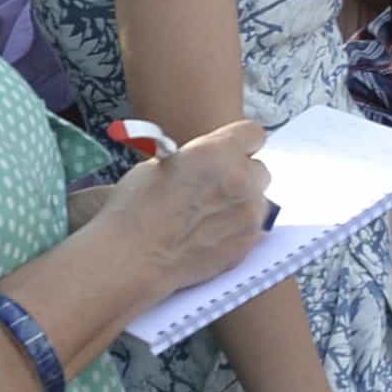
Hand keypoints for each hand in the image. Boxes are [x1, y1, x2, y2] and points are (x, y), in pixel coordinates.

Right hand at [85, 119, 273, 296]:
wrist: (132, 257)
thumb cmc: (135, 209)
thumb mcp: (160, 164)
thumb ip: (197, 158)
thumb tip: (208, 160)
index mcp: (216, 153)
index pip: (253, 133)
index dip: (241, 142)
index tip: (233, 150)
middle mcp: (240, 179)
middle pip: (259, 169)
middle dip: (241, 174)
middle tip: (216, 187)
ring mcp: (249, 212)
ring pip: (258, 199)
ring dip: (241, 202)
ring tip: (209, 215)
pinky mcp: (249, 241)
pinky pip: (254, 227)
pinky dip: (238, 228)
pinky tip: (211, 235)